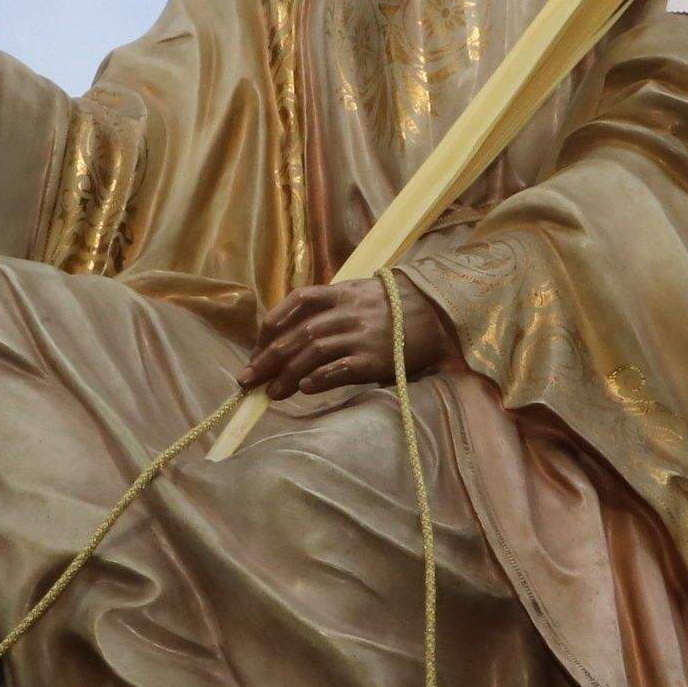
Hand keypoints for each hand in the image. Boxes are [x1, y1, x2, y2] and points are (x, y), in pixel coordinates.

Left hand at [242, 279, 456, 398]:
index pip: (297, 301)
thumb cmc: (397, 309)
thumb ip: (332, 308)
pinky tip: (304, 390)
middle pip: (297, 334)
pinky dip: (317, 379)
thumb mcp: (362, 295)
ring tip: (272, 394)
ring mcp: (360, 335)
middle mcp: (347, 311)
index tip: (257, 346)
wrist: (440, 315)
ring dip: (287, 375)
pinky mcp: (374, 359)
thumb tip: (294, 334)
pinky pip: (338, 370)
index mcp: (342, 292)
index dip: (271, 324)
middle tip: (247, 379)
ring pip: (312, 353)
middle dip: (267, 358)